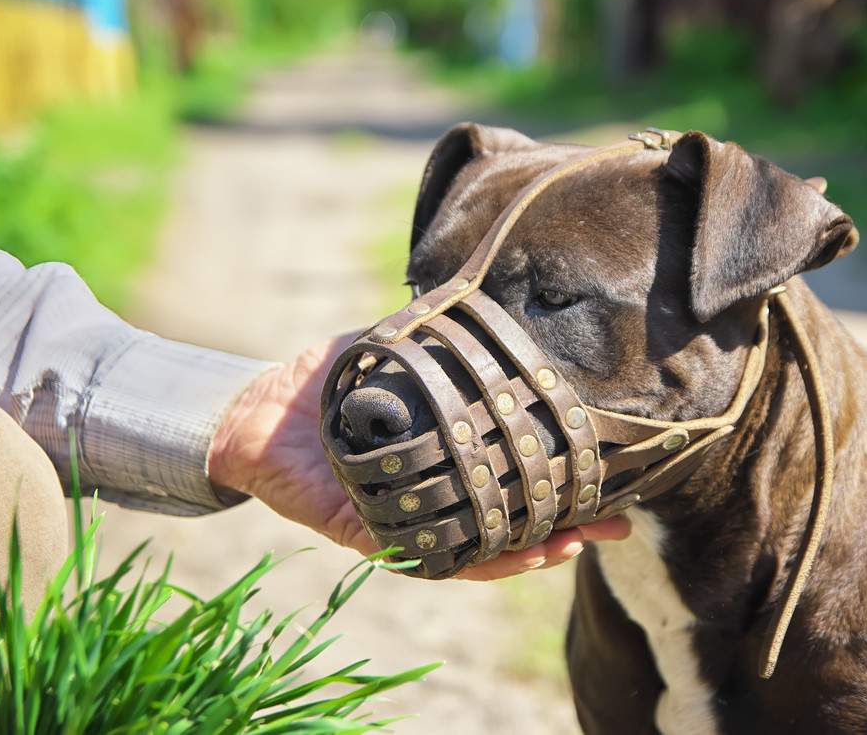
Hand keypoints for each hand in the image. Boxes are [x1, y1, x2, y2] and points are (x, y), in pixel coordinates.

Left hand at [208, 334, 630, 579]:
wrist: (249, 409)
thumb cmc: (321, 382)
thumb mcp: (387, 350)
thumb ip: (432, 340)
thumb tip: (490, 307)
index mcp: (441, 456)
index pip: (510, 473)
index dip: (559, 476)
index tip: (609, 470)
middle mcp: (431, 495)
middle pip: (508, 521)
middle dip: (565, 524)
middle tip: (617, 521)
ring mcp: (403, 521)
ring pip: (479, 550)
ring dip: (532, 550)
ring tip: (576, 542)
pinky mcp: (369, 536)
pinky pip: (428, 557)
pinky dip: (472, 561)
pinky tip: (514, 555)